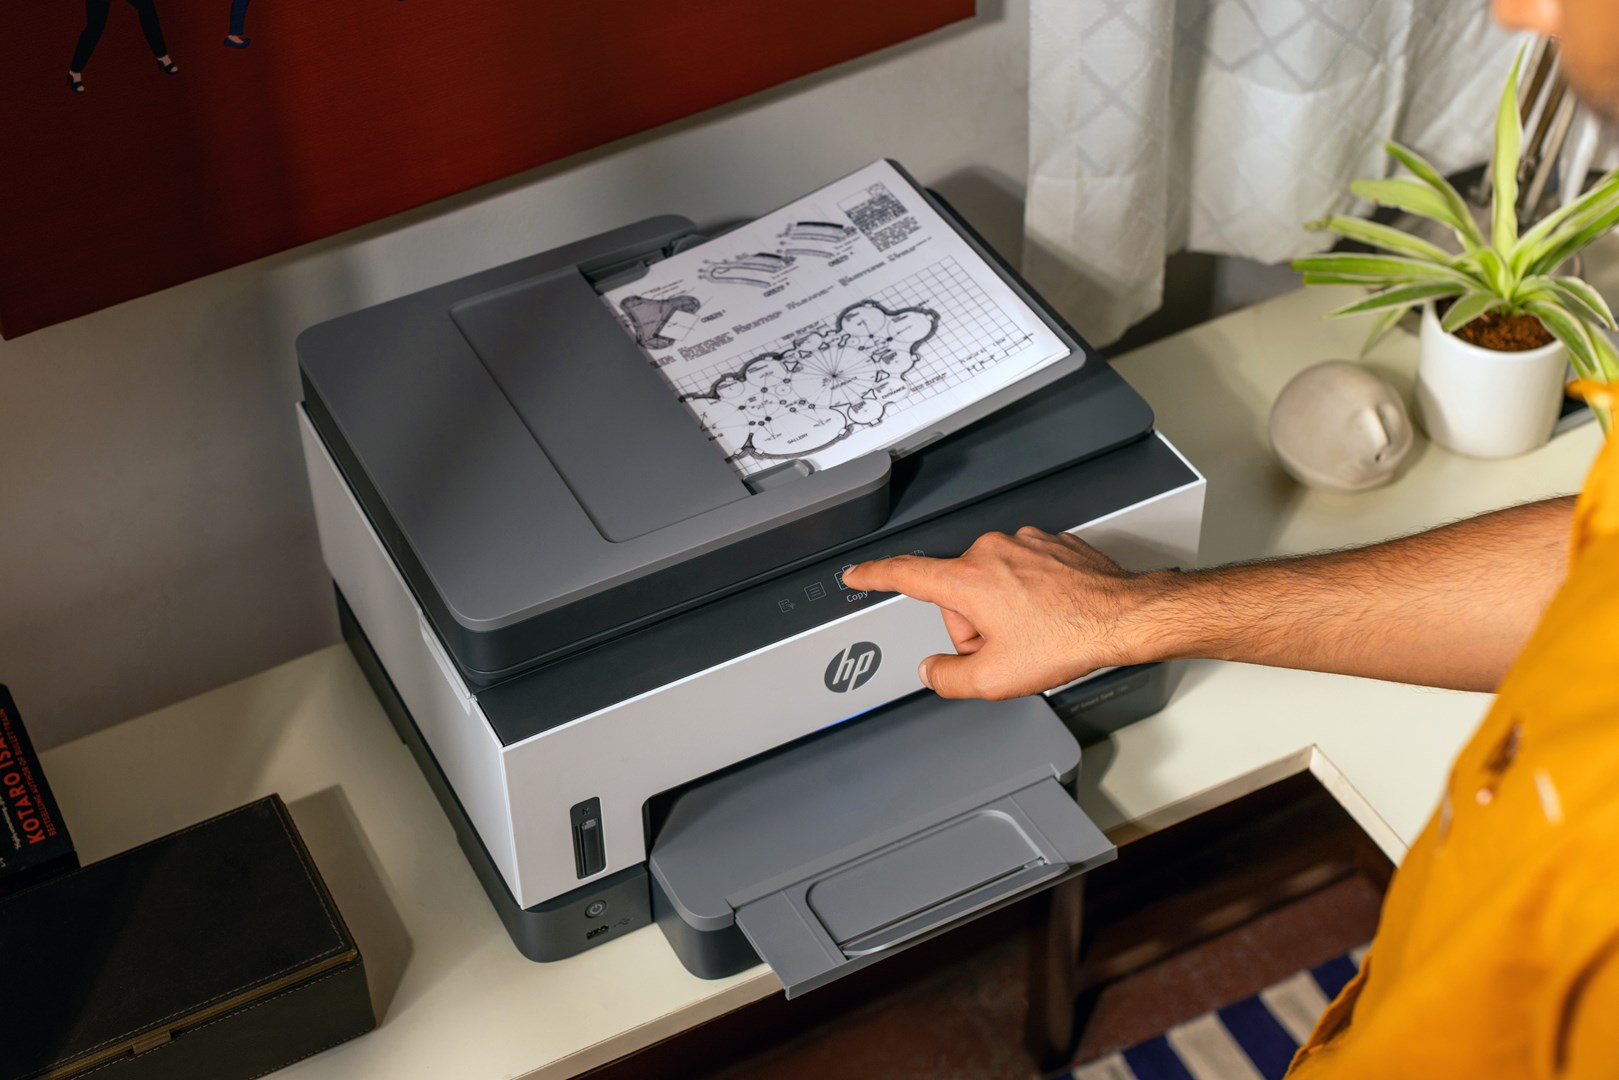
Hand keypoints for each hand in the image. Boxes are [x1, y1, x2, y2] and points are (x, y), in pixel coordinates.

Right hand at [840, 527, 1174, 699]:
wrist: (1123, 617)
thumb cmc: (1068, 638)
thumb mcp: (995, 679)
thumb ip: (948, 677)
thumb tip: (934, 671)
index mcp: (968, 579)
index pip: (906, 572)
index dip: (874, 576)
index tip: (857, 574)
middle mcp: (992, 551)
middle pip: (958, 592)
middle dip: (975, 624)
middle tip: (1006, 646)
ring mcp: (1024, 542)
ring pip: (993, 581)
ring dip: (1004, 609)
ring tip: (1036, 631)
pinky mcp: (1050, 543)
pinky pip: (1023, 570)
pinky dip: (1030, 593)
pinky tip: (1051, 614)